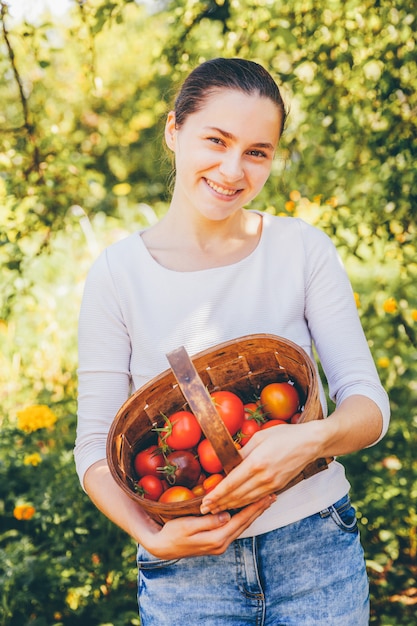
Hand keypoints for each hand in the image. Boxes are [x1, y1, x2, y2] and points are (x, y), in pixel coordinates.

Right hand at [138, 494, 275, 559]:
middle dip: (259, 510)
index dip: (254, 508)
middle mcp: (221, 544)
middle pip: (245, 524)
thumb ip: (207, 522)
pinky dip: (244, 517)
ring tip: (265, 502)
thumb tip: (226, 516)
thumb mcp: (187, 525)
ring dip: (253, 513)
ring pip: (241, 527)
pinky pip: (234, 528)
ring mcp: (219, 544)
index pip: (240, 521)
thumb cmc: (172, 533)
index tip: (266, 497)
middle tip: (272, 496)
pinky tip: (247, 510)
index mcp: (216, 539)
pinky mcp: (216, 542)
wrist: (162, 547)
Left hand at [200, 422, 319, 514]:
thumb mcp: (260, 437)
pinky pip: (258, 498)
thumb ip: (243, 451)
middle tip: (205, 509)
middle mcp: (264, 477)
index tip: (205, 500)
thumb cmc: (285, 435)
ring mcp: (272, 484)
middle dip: (219, 504)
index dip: (216, 494)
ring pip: (247, 500)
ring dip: (231, 506)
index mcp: (256, 462)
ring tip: (217, 510)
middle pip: (237, 495)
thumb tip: (228, 461)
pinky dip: (245, 503)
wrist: (310, 443)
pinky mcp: (278, 487)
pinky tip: (237, 504)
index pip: (231, 483)